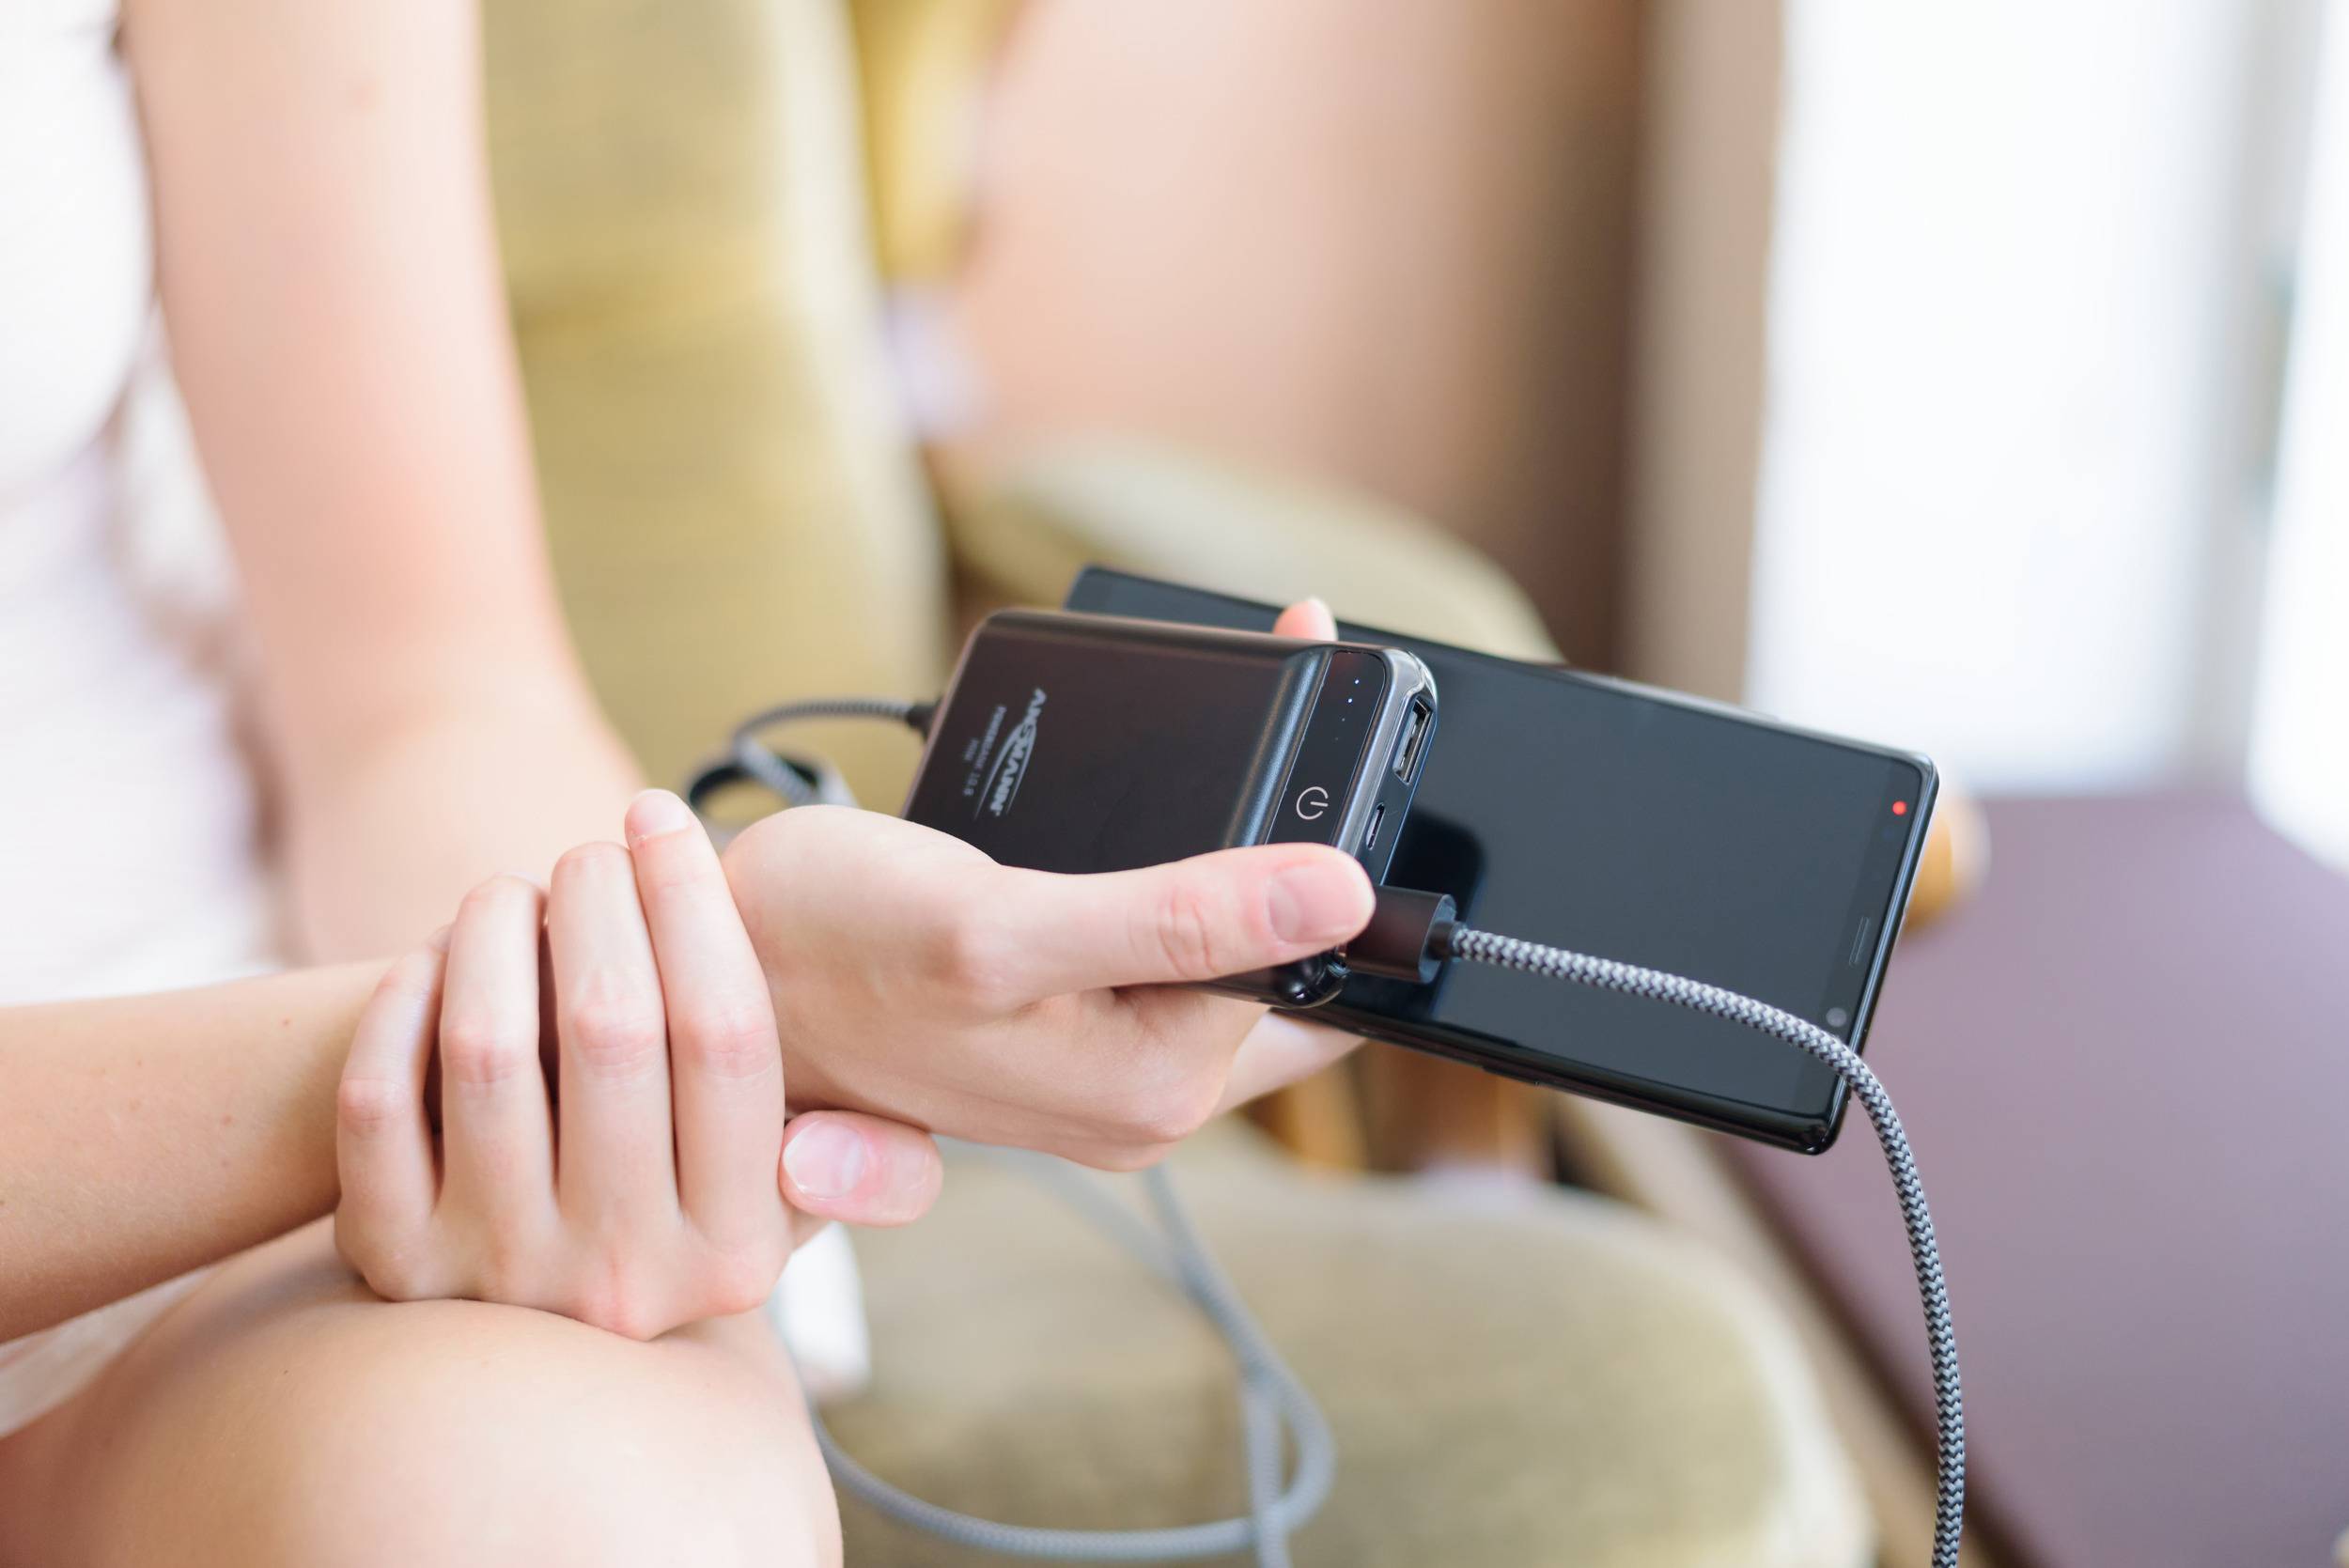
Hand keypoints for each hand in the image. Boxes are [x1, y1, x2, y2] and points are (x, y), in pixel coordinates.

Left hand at [333, 792, 942, 1338]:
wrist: (539, 1340)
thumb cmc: (685, 1211)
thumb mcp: (799, 1209)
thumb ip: (875, 1165)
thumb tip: (822, 1141)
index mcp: (737, 1249)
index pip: (726, 1034)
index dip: (693, 898)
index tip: (664, 818)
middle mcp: (621, 1276)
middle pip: (611, 1024)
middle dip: (598, 895)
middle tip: (591, 851)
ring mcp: (496, 1275)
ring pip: (487, 1048)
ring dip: (494, 930)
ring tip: (513, 893)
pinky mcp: (391, 1264)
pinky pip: (380, 1097)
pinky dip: (402, 1003)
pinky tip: (438, 960)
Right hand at [722, 601, 1376, 1169]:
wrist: (716, 956)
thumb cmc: (828, 950)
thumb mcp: (1003, 929)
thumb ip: (1176, 919)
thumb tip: (1340, 892)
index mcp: (1154, 1088)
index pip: (1319, 973)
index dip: (1347, 853)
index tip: (1353, 716)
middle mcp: (1146, 1088)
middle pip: (1290, 948)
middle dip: (1311, 828)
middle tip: (1312, 672)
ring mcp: (1109, 1048)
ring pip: (1233, 927)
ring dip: (1254, 828)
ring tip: (1266, 686)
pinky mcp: (1073, 1001)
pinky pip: (1171, 921)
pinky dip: (1189, 845)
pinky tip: (1178, 777)